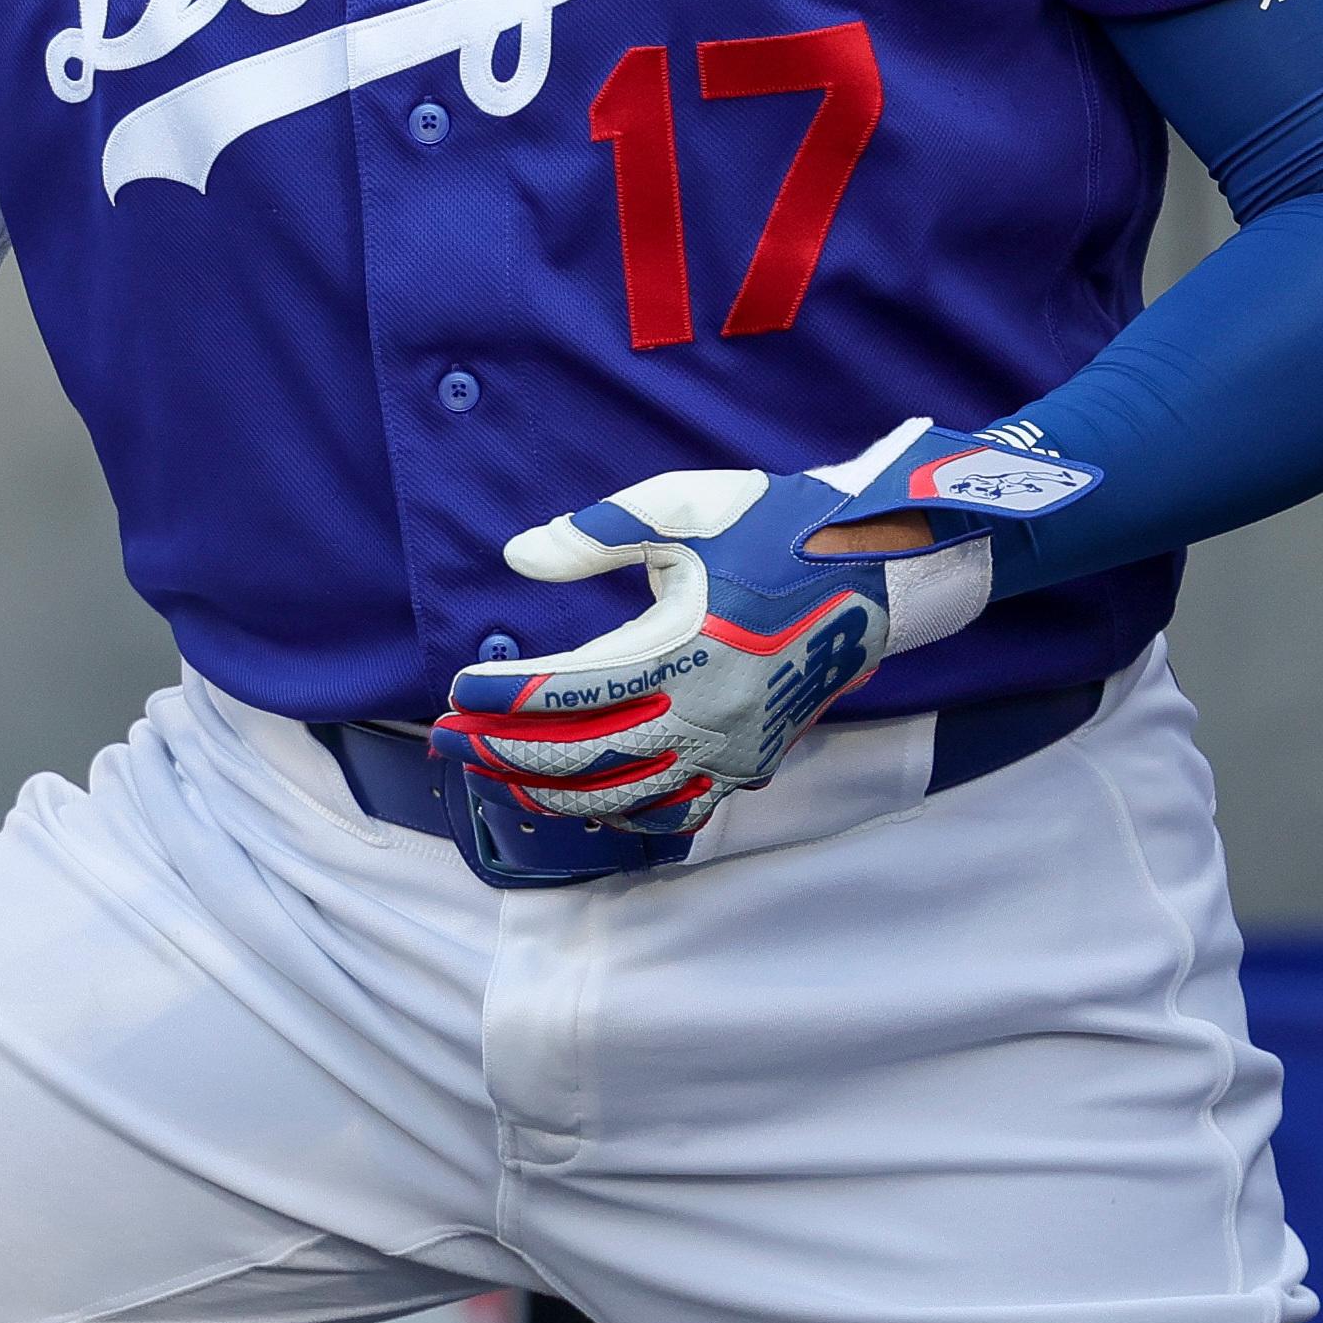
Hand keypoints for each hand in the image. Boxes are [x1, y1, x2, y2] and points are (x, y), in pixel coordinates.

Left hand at [433, 416, 1100, 857]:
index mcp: (687, 645)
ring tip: (493, 774)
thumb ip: (598, 530)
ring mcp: (734, 748)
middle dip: (503, 752)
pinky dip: (617, 814)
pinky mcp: (752, 765)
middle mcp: (709, 712)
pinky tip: (575, 800)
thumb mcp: (684, 507)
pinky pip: (675, 812)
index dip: (502, 696)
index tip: (454, 689)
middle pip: (583, 754)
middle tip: (446, 740)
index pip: (569, 688)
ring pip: (623, 797)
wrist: (876, 569)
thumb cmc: (774, 525)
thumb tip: (518, 556)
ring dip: (547, 792)